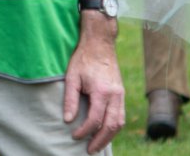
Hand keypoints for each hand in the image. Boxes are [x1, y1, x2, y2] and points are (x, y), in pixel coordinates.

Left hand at [64, 30, 125, 153]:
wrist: (100, 44)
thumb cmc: (83, 59)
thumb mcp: (72, 77)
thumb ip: (70, 99)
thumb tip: (68, 120)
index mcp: (101, 91)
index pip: (95, 119)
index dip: (84, 131)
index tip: (74, 136)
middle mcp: (115, 95)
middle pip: (111, 126)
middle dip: (100, 140)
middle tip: (89, 150)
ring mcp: (121, 95)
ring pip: (119, 123)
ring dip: (109, 137)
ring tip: (97, 145)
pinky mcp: (122, 94)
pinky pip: (121, 116)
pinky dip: (114, 127)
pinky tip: (105, 132)